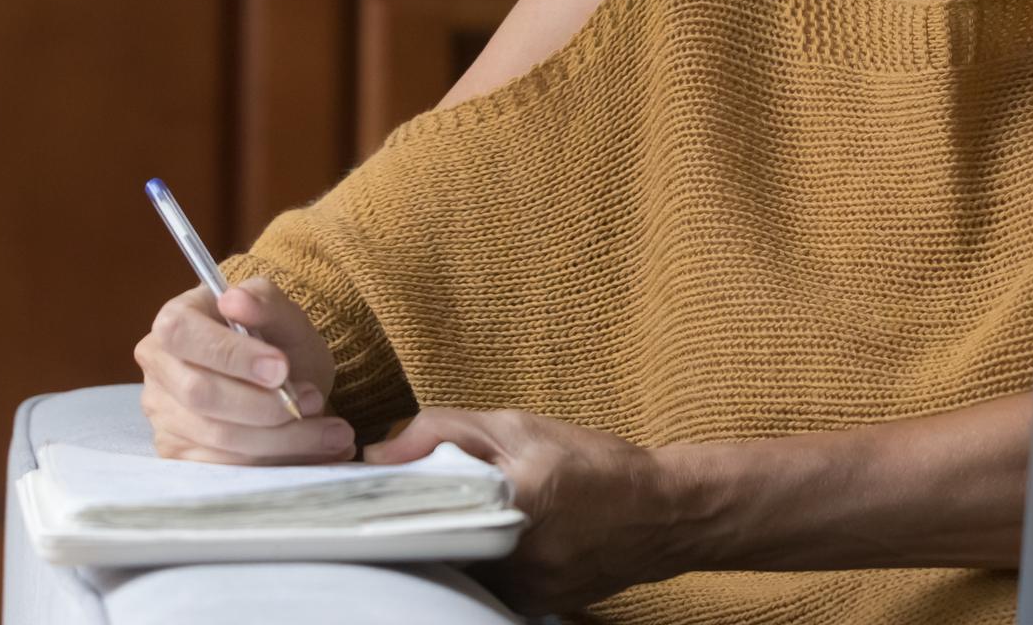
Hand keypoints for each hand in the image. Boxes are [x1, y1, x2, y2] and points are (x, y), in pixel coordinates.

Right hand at [134, 277, 352, 463]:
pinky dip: (274, 462)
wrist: (286, 383)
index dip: (231, 354)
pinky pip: (224, 467)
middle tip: (315, 401)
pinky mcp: (181, 455)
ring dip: (282, 439)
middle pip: (201, 394)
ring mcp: (165, 416)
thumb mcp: (285, 316)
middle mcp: (159, 371)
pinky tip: (313, 452)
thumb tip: (235, 299)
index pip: (183, 335)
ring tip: (332, 432)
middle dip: (266, 405)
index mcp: (174, 322)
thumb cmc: (278, 342)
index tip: (282, 368)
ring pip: (218, 437)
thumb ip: (265, 301)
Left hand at [364, 408, 684, 613]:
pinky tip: (487, 541)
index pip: (421, 511)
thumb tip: (379, 454)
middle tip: (410, 501)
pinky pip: (481, 585)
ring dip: (445, 544)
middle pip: (432, 544)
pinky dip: (474, 563)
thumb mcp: (521, 427)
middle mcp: (515, 556)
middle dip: (416, 523)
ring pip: (454, 568)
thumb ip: (445, 431)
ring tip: (455, 516)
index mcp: (512, 502)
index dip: (391, 502)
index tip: (371, 492)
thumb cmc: (594, 463)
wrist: (662, 514)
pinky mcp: (531, 607)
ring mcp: (523, 590)